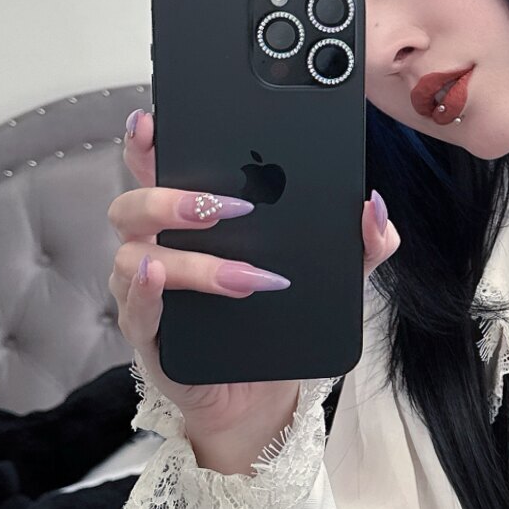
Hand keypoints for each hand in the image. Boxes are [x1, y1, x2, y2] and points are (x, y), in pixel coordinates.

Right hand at [108, 107, 401, 452]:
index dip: (148, 140)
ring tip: (245, 275)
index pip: (157, 168)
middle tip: (232, 207)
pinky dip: (143, 288)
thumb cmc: (281, 319)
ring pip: (137, 253)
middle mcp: (157, 247)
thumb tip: (375, 209)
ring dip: (193, 260)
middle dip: (177, 197)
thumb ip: (359, 243)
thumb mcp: (329, 277)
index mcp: (190, 221)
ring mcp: (147, 291)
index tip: (155, 117)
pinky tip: (159, 275)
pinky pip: (133, 306)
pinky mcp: (148, 335)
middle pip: (134, 203)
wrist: (266, 391)